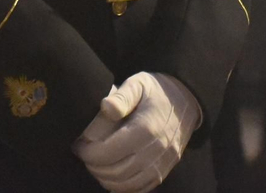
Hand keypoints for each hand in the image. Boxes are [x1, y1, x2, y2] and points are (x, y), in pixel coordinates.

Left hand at [74, 71, 200, 192]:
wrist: (187, 98)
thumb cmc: (156, 90)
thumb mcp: (138, 84)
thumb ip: (122, 96)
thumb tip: (105, 107)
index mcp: (147, 127)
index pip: (108, 152)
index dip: (88, 153)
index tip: (79, 146)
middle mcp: (157, 148)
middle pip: (116, 172)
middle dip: (94, 167)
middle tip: (85, 156)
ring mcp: (164, 161)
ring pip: (128, 185)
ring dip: (106, 180)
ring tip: (97, 166)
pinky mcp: (166, 169)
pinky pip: (142, 188)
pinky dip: (124, 188)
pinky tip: (113, 177)